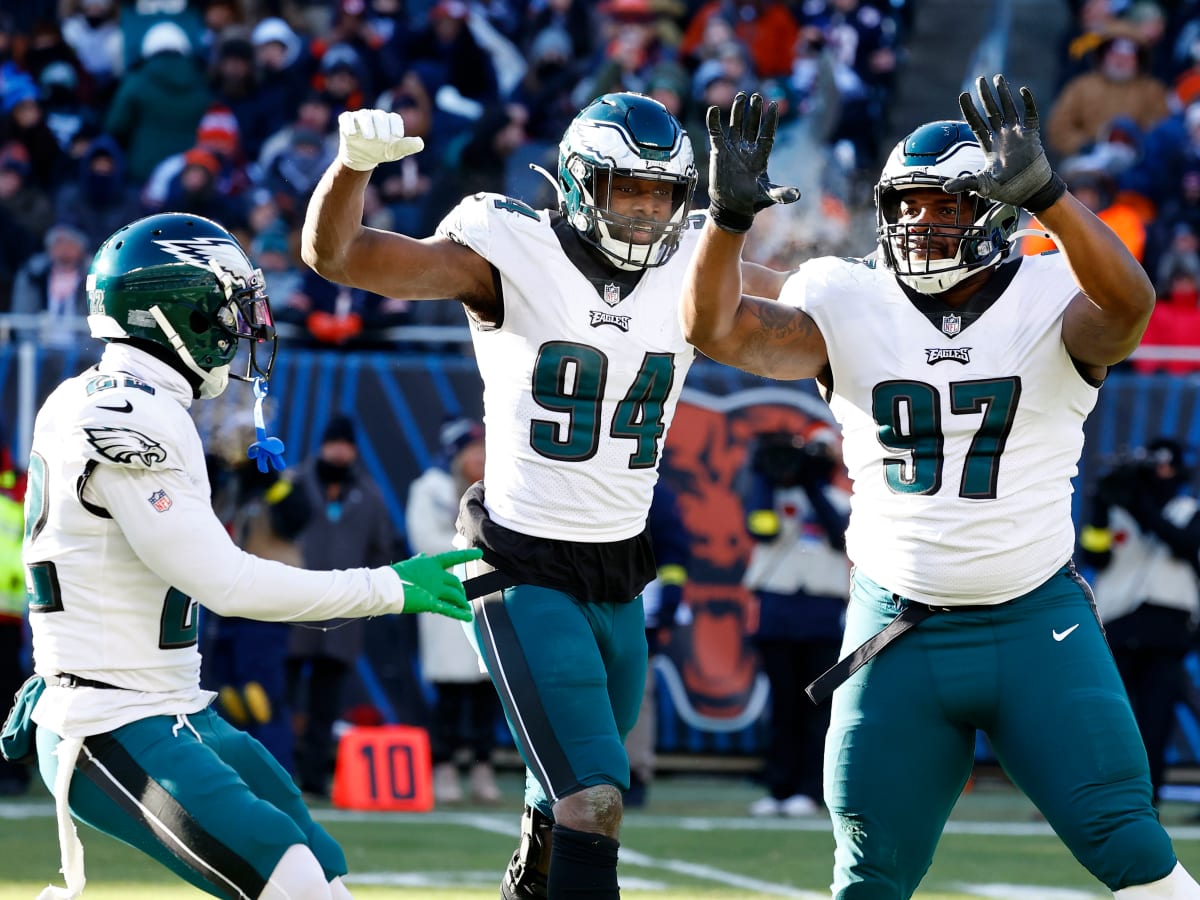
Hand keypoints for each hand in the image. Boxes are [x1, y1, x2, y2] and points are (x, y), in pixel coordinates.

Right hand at [337, 109, 424, 171]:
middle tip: (383, 140)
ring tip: (369, 138)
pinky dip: (349, 124)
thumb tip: (421, 144)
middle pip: (380, 116)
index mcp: (388, 121)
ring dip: (367, 125)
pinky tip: (352, 133)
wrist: (362, 157)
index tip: (397, 136)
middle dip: (382, 127)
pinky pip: (346, 118)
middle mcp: (375, 116)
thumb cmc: (381, 151)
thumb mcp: (395, 152)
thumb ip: (407, 147)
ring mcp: (360, 117)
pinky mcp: (346, 121)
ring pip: (364, 116)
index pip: (394, 118)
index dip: (396, 126)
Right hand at [390, 548, 481, 621]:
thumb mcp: (410, 564)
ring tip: (466, 607)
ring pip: (455, 595)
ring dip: (462, 602)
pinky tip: (468, 617)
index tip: (479, 553)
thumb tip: (425, 556)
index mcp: (431, 564)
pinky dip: (460, 613)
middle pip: (455, 582)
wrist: (385, 587)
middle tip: (462, 596)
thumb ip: (420, 561)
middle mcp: (436, 576)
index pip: (453, 557)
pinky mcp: (430, 603)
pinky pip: (449, 609)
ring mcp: (434, 589)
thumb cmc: (394, 576)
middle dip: (461, 590)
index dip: (467, 555)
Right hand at [706, 92, 799, 233]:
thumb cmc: (751, 201)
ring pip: (736, 125)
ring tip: (741, 96)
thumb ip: (781, 194)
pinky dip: (714, 122)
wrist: (731, 207)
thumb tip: (797, 195)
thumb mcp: (768, 196)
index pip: (767, 134)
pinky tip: (713, 110)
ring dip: (738, 111)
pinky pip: (716, 134)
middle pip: (752, 126)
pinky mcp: (719, 152)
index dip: (770, 121)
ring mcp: (733, 149)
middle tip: (756, 96)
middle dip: (754, 112)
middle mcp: (747, 149)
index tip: (774, 105)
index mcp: (761, 156)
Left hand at [943, 74, 1064, 213]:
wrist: (1029, 192)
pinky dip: (1028, 103)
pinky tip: (1023, 90)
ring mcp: (1017, 134)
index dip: (970, 109)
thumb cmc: (1006, 189)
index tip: (963, 95)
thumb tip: (943, 188)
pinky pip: (1030, 115)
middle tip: (980, 79)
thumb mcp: (982, 186)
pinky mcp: (1031, 135)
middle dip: (985, 96)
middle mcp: (1001, 136)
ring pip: (1008, 109)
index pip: (976, 123)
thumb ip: (964, 183)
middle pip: (991, 111)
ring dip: (1003, 94)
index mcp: (988, 145)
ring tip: (997, 78)